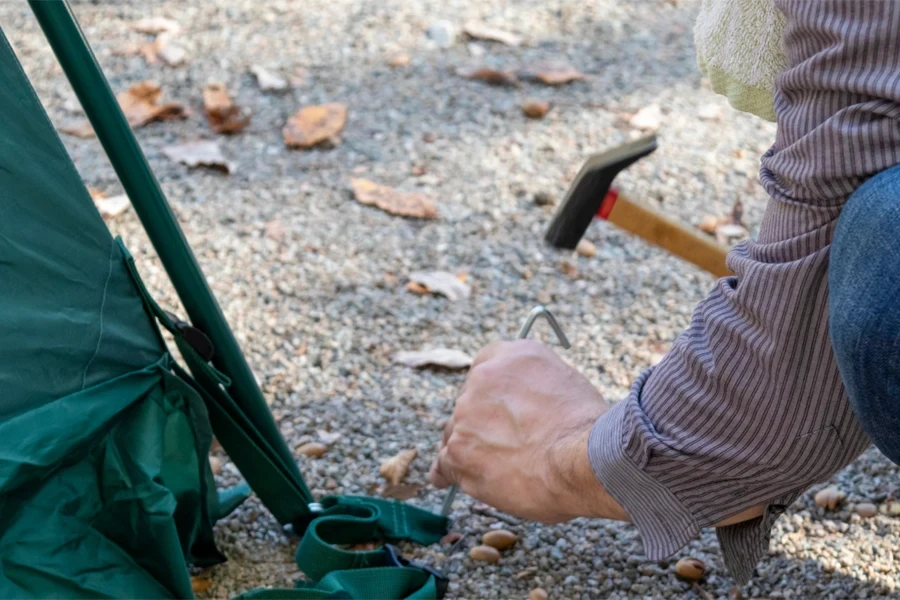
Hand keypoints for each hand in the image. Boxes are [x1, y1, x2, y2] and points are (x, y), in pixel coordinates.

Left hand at [430, 339, 628, 522]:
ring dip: (470, 448)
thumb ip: (534, 386)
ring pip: (456, 432)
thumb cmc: (587, 430)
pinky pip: (444, 463)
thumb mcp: (565, 383)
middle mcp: (483, 378)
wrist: (584, 460)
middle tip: (505, 444)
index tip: (496, 411)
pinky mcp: (458, 450)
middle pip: (468, 402)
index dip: (492, 395)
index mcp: (512, 355)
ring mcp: (466, 414)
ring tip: (495, 468)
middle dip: (481, 422)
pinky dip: (450, 473)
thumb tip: (524, 405)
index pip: (486, 368)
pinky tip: (450, 480)